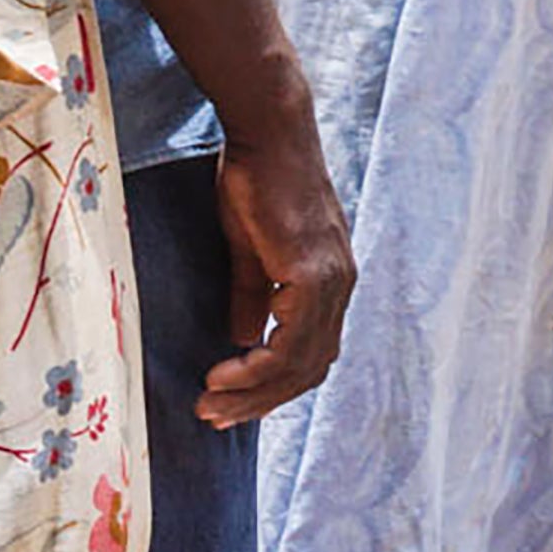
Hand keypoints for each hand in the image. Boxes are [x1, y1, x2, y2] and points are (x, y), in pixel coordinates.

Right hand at [198, 104, 355, 425]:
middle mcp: (341, 285)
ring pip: (301, 363)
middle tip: (214, 418)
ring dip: (254, 392)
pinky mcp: (313, 273)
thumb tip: (244, 340)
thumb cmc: (256, 181)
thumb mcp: (252, 250)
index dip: (271, 386)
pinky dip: (258, 366)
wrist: (268, 134)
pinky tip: (224, 372)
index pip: (310, 354)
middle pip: (309, 369)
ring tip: (211, 404)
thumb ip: (254, 296)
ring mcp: (332, 280)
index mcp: (331, 281)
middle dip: (259, 401)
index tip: (228, 401)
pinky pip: (291, 341)